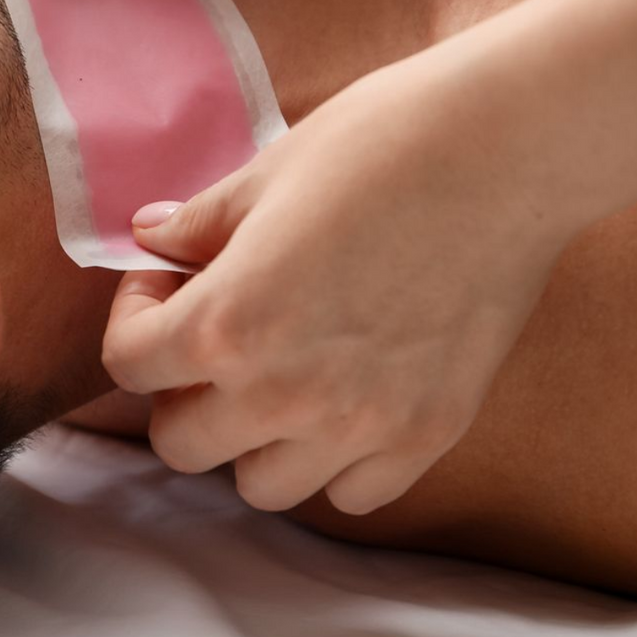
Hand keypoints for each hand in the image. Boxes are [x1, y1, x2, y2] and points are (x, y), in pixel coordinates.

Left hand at [100, 63, 572, 514]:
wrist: (509, 150)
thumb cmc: (381, 143)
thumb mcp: (266, 174)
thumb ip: (197, 226)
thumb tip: (149, 239)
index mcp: (226, 323)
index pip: (127, 365)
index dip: (135, 316)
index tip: (169, 280)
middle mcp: (284, 394)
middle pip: (181, 445)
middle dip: (182, 389)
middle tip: (216, 333)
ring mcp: (360, 425)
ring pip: (263, 486)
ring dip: (253, 439)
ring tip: (281, 373)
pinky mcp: (427, 434)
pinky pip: (354, 493)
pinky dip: (337, 460)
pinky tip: (347, 396)